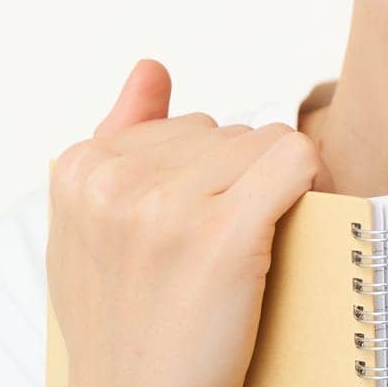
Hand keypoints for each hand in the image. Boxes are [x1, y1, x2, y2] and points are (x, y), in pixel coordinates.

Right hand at [46, 59, 330, 386]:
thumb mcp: (90, 230)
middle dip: (236, 183)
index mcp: (77, 169)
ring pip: (264, 145)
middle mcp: (114, 182)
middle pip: (226, 133)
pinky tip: (294, 219)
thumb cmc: (126, 319)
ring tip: (238, 256)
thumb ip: (118, 138)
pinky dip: (310, 181)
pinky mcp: (222, 235)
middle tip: (212, 253)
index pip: (183, 127)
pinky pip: (295, 159)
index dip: (205, 178)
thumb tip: (152, 66)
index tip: (187, 233)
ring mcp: (165, 207)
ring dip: (269, 192)